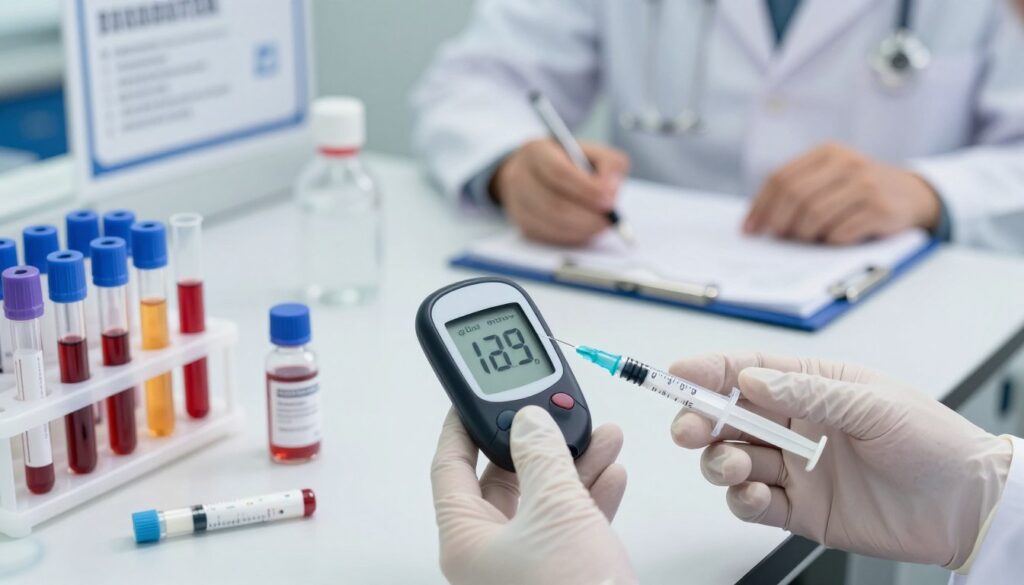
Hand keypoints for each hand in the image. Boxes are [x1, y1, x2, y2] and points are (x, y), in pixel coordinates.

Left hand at [431, 406, 634, 584]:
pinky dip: (591, 497)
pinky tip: (611, 473)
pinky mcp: (560, 575)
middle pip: (504, 480)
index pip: (450, 467)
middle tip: (554, 411)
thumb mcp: (556, 509)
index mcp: (465, 539)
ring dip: (573, 465)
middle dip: (537, 443)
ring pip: (543, 500)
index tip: (474, 397)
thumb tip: (530, 420)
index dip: (462, 426)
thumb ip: (541, 455)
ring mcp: (524, 567)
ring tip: (601, 435)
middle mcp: (489, 554)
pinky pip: (570, 525)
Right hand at [492, 139, 629, 245]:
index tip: (609, 200)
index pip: (558, 172)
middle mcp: (520, 176)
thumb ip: (609, 164)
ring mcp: (517, 203)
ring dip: (582, 228)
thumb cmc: (570, 163)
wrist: (538, 175)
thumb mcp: (593, 152)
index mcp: (536, 151)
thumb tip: (610, 190)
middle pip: (553, 203)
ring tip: (601, 224)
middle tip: (608, 219)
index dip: (585, 189)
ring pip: (551, 223)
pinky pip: (549, 237)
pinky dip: (572, 236)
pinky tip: (586, 229)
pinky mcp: (523, 225)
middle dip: (586, 214)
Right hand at [669, 353, 1012, 569]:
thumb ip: (806, 393)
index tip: (676, 375)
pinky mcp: (799, 510)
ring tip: (732, 466)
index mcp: (811, 388)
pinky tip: (753, 494)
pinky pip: (752, 503)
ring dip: (718, 461)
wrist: (967, 505)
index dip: (707, 372)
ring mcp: (795, 469)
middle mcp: (795, 426)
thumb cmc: (932, 441)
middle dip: (700, 420)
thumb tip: (750, 380)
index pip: (746, 372)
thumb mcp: (872, 403)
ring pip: (731, 460)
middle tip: (690, 429)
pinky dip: (741, 499)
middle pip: (727, 418)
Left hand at [743, 143, 940, 243]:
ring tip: (808, 240)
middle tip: (779, 238)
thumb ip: (799, 190)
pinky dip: (830, 241)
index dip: (760, 206)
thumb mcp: (832, 178)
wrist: (913, 196)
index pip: (781, 178)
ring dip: (805, 235)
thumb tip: (757, 222)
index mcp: (828, 153)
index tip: (750, 230)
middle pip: (795, 197)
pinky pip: (840, 232)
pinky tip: (834, 240)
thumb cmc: (860, 192)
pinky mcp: (880, 208)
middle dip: (780, 223)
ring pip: (814, 216)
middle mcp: (847, 163)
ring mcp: (865, 185)